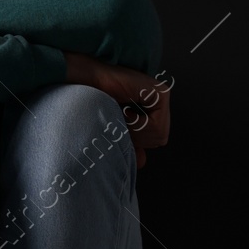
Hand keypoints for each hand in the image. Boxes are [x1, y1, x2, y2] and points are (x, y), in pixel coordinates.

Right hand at [64, 52, 170, 168]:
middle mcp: (160, 102)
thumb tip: (143, 162)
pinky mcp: (161, 94)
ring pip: (160, 134)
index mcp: (152, 109)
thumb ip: (130, 145)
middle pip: (160, 138)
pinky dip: (139, 125)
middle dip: (136, 137)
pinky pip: (157, 125)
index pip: (156, 140)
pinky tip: (126, 109)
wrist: (87, 85)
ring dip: (135, 131)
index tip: (120, 124)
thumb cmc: (96, 103)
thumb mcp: (116, 130)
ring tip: (122, 114)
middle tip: (120, 119)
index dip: (136, 140)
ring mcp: (162, 96)